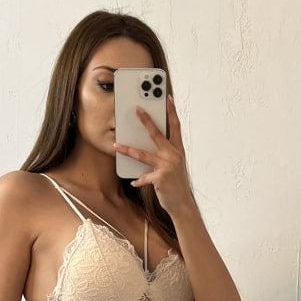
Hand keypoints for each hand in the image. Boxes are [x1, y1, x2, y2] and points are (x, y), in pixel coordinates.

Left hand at [114, 94, 192, 216]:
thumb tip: (146, 143)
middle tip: (137, 109)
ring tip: (117, 145)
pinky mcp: (161, 178)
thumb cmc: (175, 183)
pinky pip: (145, 177)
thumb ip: (164, 153)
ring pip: (144, 155)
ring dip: (128, 150)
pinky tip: (134, 181)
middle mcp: (174, 155)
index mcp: (178, 150)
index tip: (167, 98)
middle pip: (157, 134)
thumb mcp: (173, 165)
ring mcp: (168, 166)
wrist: (182, 203)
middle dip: (146, 121)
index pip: (175, 126)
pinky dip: (139, 180)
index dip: (172, 112)